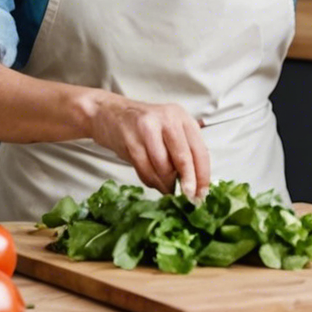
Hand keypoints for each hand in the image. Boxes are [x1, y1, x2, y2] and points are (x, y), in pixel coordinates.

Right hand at [85, 92, 210, 200]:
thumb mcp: (168, 131)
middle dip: (188, 182)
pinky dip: (151, 181)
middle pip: (183, 158)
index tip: (202, 194)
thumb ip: (183, 151)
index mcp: (182, 117)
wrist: (108, 113)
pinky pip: (145, 169)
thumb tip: (197, 185)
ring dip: (166, 184)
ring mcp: (148, 127)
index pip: (199, 150)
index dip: (203, 176)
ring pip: (163, 167)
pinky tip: (152, 181)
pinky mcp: (131, 139)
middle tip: (189, 198)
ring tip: (166, 188)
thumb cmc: (142, 126)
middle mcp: (167, 119)